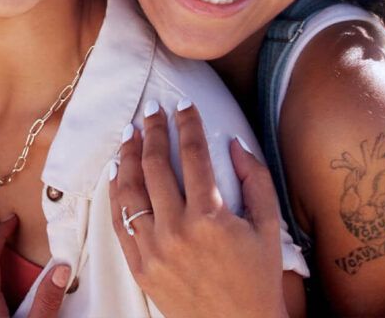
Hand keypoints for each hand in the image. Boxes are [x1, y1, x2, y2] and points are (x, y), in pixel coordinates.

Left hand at [109, 102, 286, 317]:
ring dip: (128, 154)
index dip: (188, 123)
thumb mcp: (269, 228)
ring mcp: (153, 249)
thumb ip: (256, 180)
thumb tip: (234, 142)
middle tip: (152, 109)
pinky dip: (115, 191)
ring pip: (130, 188)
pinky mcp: (139, 266)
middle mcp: (177, 229)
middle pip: (156, 164)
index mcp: (211, 217)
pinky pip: (119, 221)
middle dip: (153, 130)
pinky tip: (116, 170)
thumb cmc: (258, 279)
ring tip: (131, 132)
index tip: (184, 104)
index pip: (194, 154)